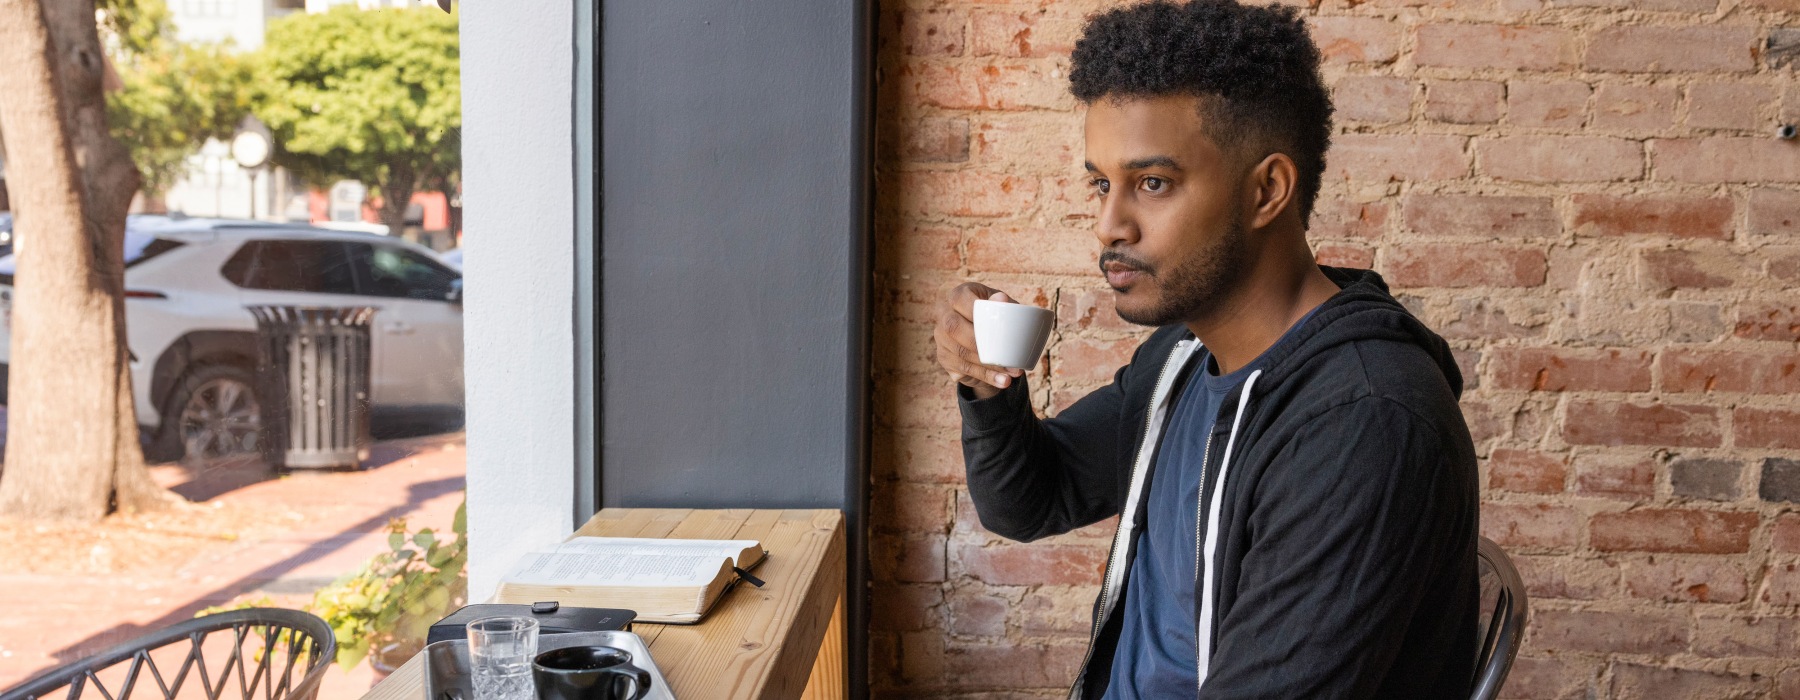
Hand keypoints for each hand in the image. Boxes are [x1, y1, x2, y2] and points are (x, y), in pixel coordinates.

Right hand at [933, 282, 1025, 399]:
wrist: (986, 337)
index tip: (996, 324)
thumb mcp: (1003, 307)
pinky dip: (985, 376)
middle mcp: (944, 314)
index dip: (974, 310)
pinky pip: (963, 368)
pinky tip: (1001, 381)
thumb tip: (1001, 299)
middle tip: (1007, 356)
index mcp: (958, 295)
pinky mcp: (944, 357)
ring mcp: (941, 337)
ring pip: (960, 352)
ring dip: (988, 366)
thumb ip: (1005, 304)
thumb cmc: (997, 316)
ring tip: (1013, 373)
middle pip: (954, 327)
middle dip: (982, 345)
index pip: (960, 300)